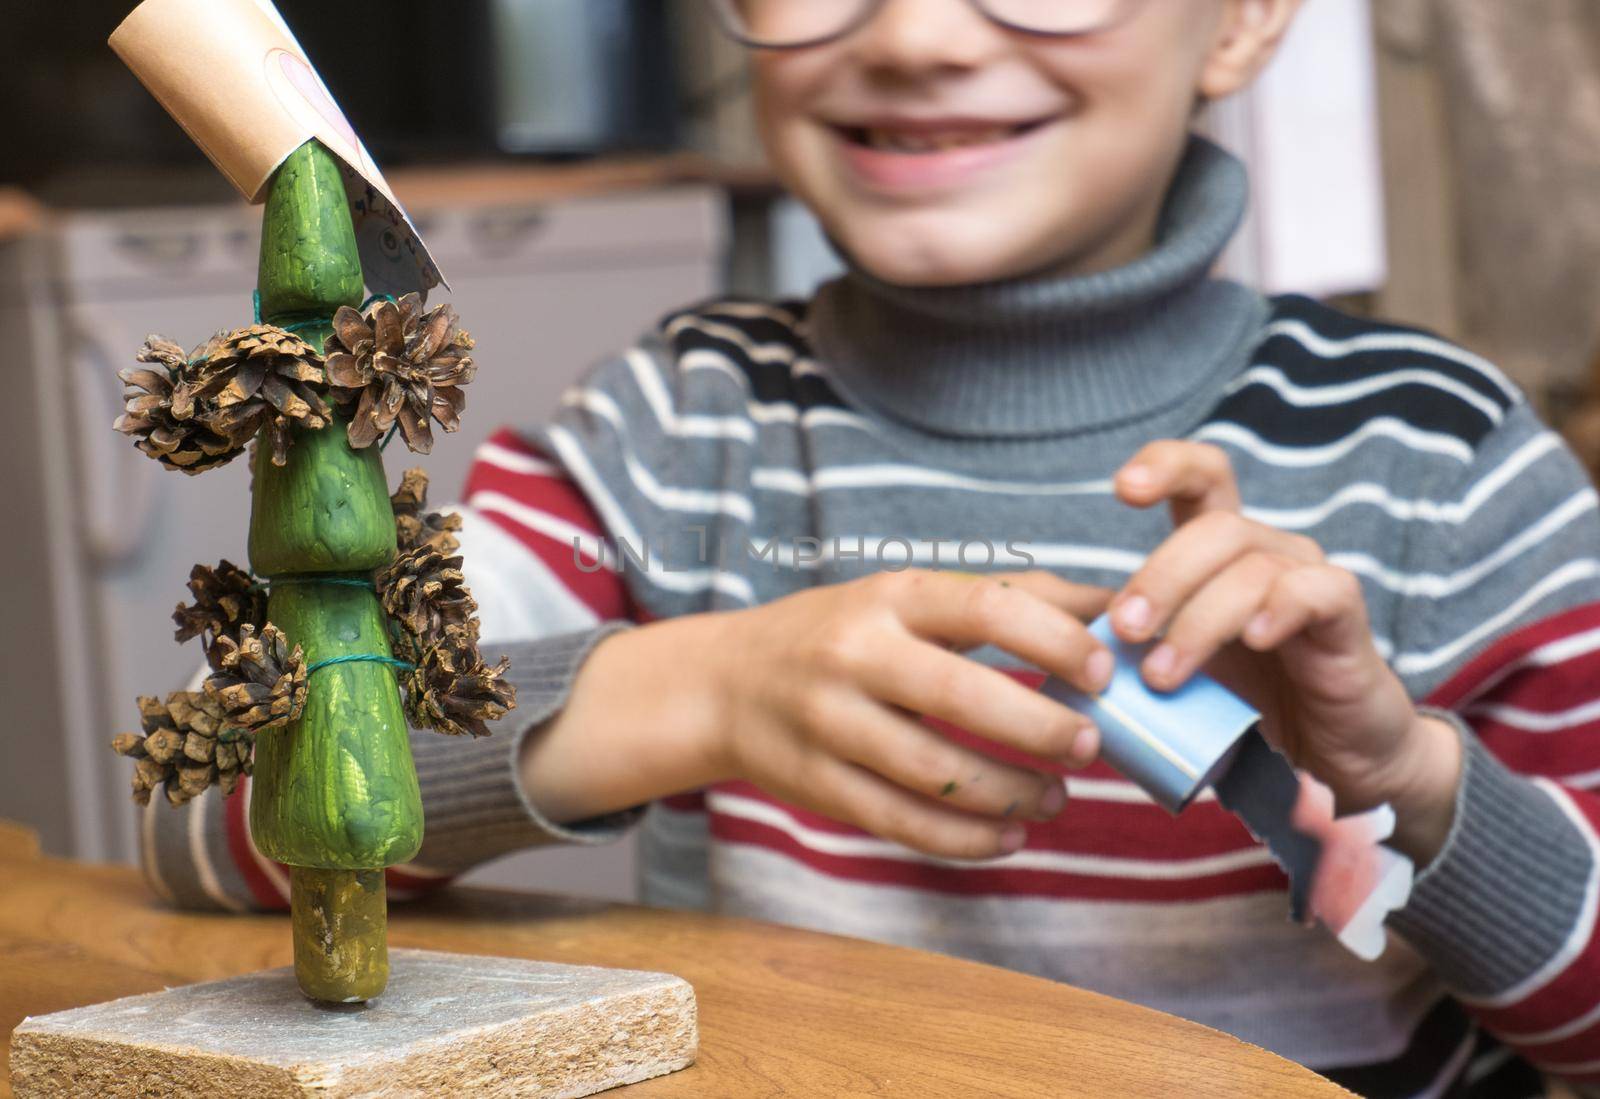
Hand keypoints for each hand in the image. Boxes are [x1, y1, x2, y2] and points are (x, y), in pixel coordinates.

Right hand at [707, 569, 1115, 859]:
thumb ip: (1011, 599)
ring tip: (1057, 798)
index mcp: (891, 596)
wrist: (724, 684)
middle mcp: (855, 653)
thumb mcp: (912, 598)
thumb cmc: (846, 634)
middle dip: (1040, 728)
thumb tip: (1116, 605)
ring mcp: (830, 722)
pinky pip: (903, 822)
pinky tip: (1010, 835)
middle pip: (961, 695)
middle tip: (1091, 747)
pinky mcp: (818, 785)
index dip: (1056, 640)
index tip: (1105, 673)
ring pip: (935, 772)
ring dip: (1011, 793)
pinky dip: (967, 839)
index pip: (986, 606)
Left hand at [1109, 441, 1461, 862]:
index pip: (1202, 477)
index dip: (1166, 466)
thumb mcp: (1174, 674)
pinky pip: (1316, 591)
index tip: (1122, 488)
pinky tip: (1254, 639)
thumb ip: (1131, 654)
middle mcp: (1268, 552)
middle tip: (1126, 633)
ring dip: (1199, 620)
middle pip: (1214, 528)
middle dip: (1160, 577)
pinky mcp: (1345, 620)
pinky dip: (1279, 609)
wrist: (1327, 759)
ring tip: (1164, 676)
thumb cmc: (1244, 708)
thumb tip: (1066, 656)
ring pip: (1253, 567)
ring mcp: (1309, 580)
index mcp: (1222, 553)